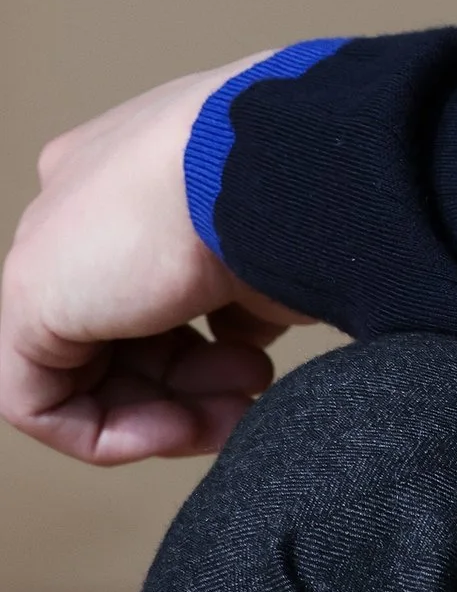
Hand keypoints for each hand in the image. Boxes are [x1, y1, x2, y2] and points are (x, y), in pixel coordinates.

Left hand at [1, 63, 317, 463]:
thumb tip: (240, 333)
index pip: (151, 277)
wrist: (274, 158)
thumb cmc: (296, 181)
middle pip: (125, 326)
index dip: (209, 337)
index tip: (261, 357)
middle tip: (251, 391)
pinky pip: (44, 399)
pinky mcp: (26, 295)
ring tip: (238, 406)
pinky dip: (114, 432)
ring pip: (89, 365)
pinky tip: (183, 427)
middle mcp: (84, 196)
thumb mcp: (269, 239)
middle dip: (194, 379)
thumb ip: (236, 288)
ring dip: (171, 408)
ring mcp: (49, 241)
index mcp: (135, 163)